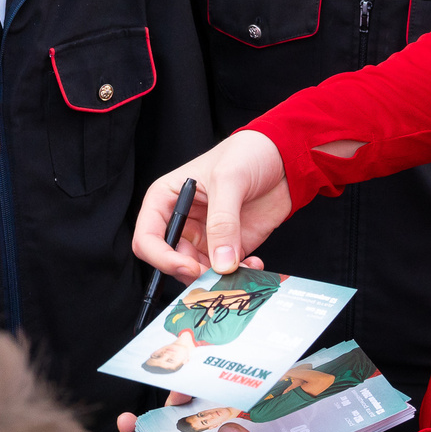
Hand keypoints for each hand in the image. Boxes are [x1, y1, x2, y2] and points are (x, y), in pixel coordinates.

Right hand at [133, 131, 293, 278]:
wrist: (282, 158)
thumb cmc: (246, 153)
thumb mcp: (229, 180)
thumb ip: (223, 221)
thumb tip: (221, 263)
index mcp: (166, 200)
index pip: (147, 239)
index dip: (162, 258)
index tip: (189, 266)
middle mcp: (182, 221)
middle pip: (171, 261)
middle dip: (193, 273)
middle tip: (218, 275)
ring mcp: (205, 236)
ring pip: (198, 272)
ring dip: (217, 278)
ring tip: (240, 269)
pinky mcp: (229, 247)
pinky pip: (225, 272)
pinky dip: (238, 275)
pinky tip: (253, 264)